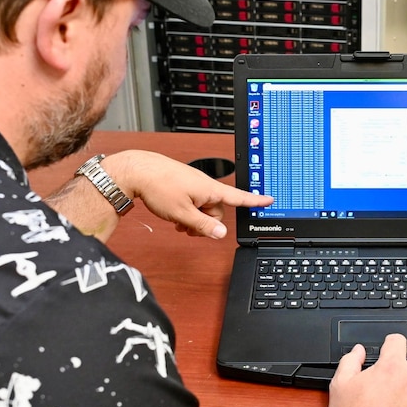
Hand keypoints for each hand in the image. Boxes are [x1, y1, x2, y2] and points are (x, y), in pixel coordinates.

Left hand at [105, 150, 271, 238]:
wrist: (137, 171)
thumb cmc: (158, 187)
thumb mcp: (182, 213)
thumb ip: (203, 225)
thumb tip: (221, 235)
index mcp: (209, 189)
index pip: (238, 197)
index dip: (255, 201)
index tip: (269, 200)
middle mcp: (205, 184)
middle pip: (216, 210)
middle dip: (206, 222)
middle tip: (189, 229)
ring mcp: (194, 183)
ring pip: (203, 207)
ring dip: (195, 218)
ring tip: (179, 223)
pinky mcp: (184, 184)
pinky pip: (193, 201)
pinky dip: (188, 211)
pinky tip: (175, 216)